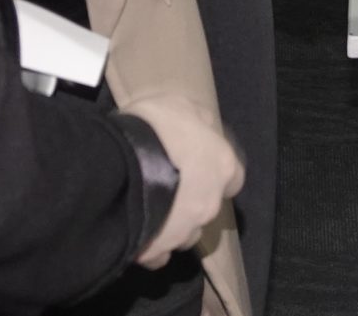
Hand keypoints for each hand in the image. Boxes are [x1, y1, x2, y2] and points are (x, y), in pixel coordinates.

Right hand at [120, 95, 244, 268]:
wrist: (124, 167)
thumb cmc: (156, 128)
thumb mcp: (179, 104)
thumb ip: (194, 119)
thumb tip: (200, 124)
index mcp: (223, 167)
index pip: (232, 177)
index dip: (214, 172)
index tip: (196, 167)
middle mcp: (210, 204)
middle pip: (206, 207)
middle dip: (190, 201)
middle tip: (165, 187)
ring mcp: (185, 231)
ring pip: (184, 234)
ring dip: (172, 224)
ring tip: (148, 211)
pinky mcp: (157, 251)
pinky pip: (157, 254)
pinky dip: (150, 247)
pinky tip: (136, 233)